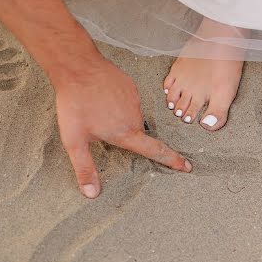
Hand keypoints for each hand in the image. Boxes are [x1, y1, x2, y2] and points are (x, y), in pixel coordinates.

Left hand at [53, 54, 190, 197]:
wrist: (78, 67)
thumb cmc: (75, 104)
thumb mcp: (75, 141)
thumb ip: (85, 169)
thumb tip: (92, 194)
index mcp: (126, 132)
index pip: (155, 150)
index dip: (172, 160)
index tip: (186, 166)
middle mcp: (135, 117)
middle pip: (136, 133)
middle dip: (122, 134)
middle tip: (99, 126)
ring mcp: (134, 99)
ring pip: (130, 116)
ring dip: (118, 117)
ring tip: (95, 109)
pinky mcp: (130, 85)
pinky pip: (127, 99)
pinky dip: (117, 102)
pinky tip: (100, 97)